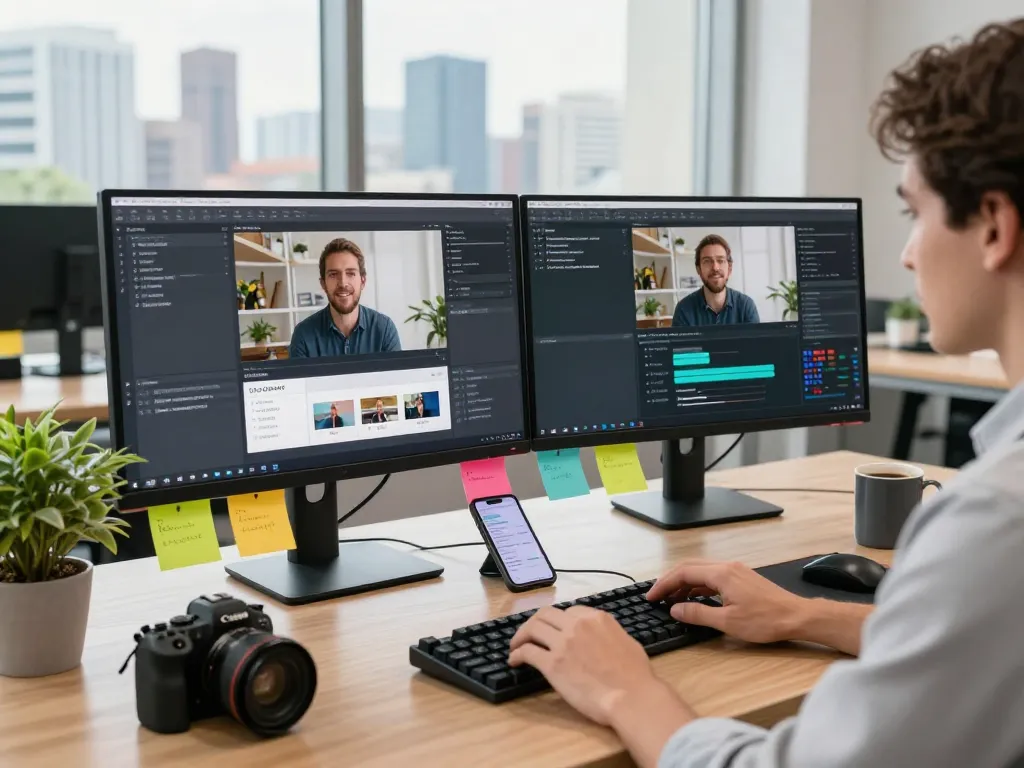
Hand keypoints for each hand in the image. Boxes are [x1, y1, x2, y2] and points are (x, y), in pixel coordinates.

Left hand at [508, 606, 672, 725]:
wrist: (631, 697)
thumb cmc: (636, 676)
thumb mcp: (626, 641)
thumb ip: (609, 633)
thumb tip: (602, 637)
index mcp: (596, 618)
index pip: (568, 612)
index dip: (557, 621)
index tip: (552, 630)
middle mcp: (576, 625)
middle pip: (545, 615)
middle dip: (533, 623)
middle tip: (528, 634)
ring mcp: (563, 643)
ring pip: (532, 628)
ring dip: (520, 636)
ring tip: (516, 646)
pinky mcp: (552, 664)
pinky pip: (527, 652)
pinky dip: (517, 654)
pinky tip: (514, 661)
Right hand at [647, 560, 808, 643]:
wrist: (797, 617)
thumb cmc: (766, 620)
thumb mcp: (728, 622)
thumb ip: (698, 614)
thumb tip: (675, 609)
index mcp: (721, 574)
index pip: (683, 572)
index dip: (664, 584)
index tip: (651, 596)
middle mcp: (727, 567)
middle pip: (690, 567)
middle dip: (670, 580)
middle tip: (657, 596)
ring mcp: (735, 571)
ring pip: (701, 571)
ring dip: (684, 582)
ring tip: (672, 599)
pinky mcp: (741, 578)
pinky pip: (712, 576)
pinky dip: (698, 585)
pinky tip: (694, 598)